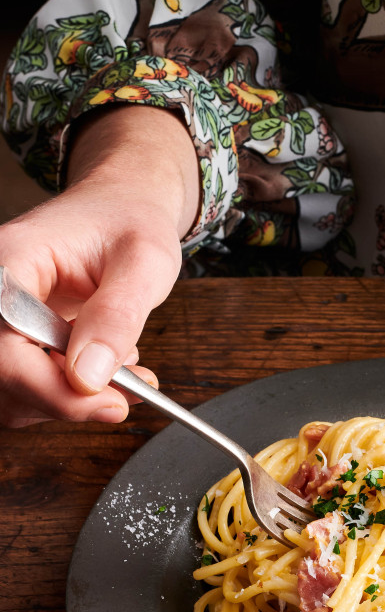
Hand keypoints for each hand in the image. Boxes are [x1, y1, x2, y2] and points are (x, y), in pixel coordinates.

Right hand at [0, 106, 199, 426]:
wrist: (123, 208)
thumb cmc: (130, 222)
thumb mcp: (144, 262)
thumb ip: (117, 316)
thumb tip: (89, 377)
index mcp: (9, 262)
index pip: (3, 347)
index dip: (49, 387)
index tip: (109, 403)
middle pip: (3, 378)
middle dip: (66, 398)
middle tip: (128, 394)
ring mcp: (0, 320)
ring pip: (11, 394)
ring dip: (70, 401)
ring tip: (126, 375)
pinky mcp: (14, 340)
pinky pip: (26, 388)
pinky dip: (68, 395)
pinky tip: (106, 372)